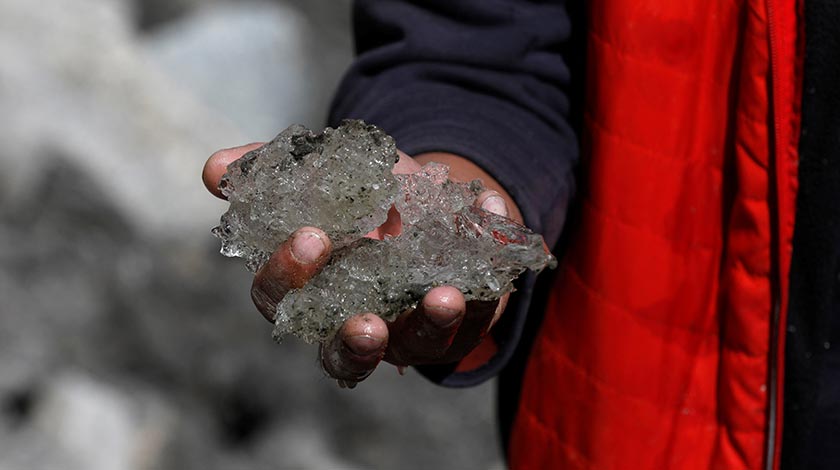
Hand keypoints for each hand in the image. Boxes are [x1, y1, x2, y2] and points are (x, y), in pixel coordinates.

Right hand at [203, 144, 519, 387]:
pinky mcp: (462, 321)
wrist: (429, 197)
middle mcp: (355, 320)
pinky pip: (478, 309)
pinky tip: (487, 215)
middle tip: (366, 321)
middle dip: (354, 341)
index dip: (288, 279)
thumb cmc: (360, 195)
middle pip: (343, 354)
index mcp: (311, 290)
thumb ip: (270, 170)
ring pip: (417, 347)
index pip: (282, 303)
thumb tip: (214, 170)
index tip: (310, 238)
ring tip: (444, 295)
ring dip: (432, 325)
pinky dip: (488, 272)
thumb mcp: (318, 172)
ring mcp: (411, 329)